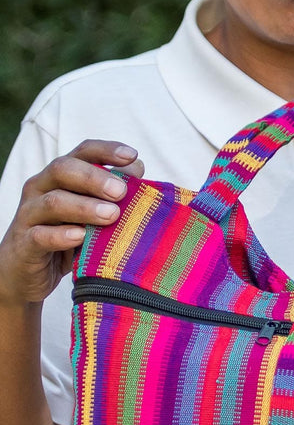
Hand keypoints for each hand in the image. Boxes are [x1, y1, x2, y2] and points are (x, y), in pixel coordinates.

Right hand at [0, 140, 143, 306]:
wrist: (26, 274)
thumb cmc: (68, 237)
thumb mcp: (93, 214)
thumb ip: (113, 191)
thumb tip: (138, 167)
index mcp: (60, 176)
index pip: (82, 152)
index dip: (106, 150)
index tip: (132, 156)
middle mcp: (41, 188)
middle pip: (63, 169)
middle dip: (94, 178)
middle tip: (120, 192)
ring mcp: (29, 215)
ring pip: (53, 201)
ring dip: (84, 206)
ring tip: (111, 215)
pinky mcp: (24, 243)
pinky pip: (40, 235)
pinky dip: (62, 235)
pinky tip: (81, 236)